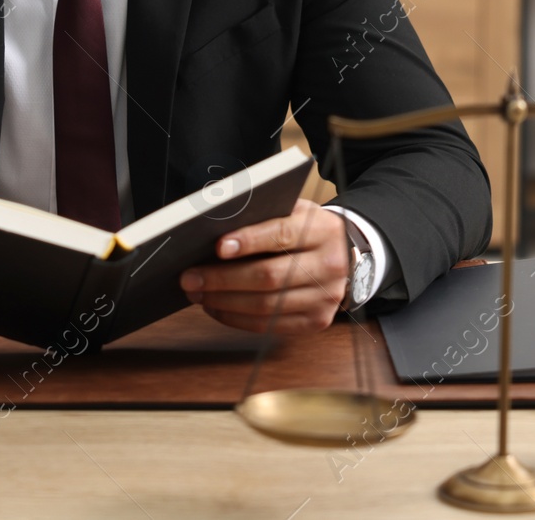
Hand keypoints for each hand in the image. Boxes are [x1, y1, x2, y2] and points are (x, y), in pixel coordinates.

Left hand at [178, 198, 348, 334]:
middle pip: (269, 276)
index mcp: (323, 230)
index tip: (218, 247)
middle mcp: (329, 265)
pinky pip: (269, 325)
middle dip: (222, 279)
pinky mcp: (316, 321)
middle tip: (190, 277)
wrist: (344, 254)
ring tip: (197, 293)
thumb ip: (263, 216)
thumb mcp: (293, 210)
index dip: (248, 241)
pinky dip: (236, 318)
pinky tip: (217, 307)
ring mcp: (325, 297)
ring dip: (224, 302)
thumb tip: (214, 227)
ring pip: (266, 305)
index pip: (282, 235)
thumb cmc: (307, 229)